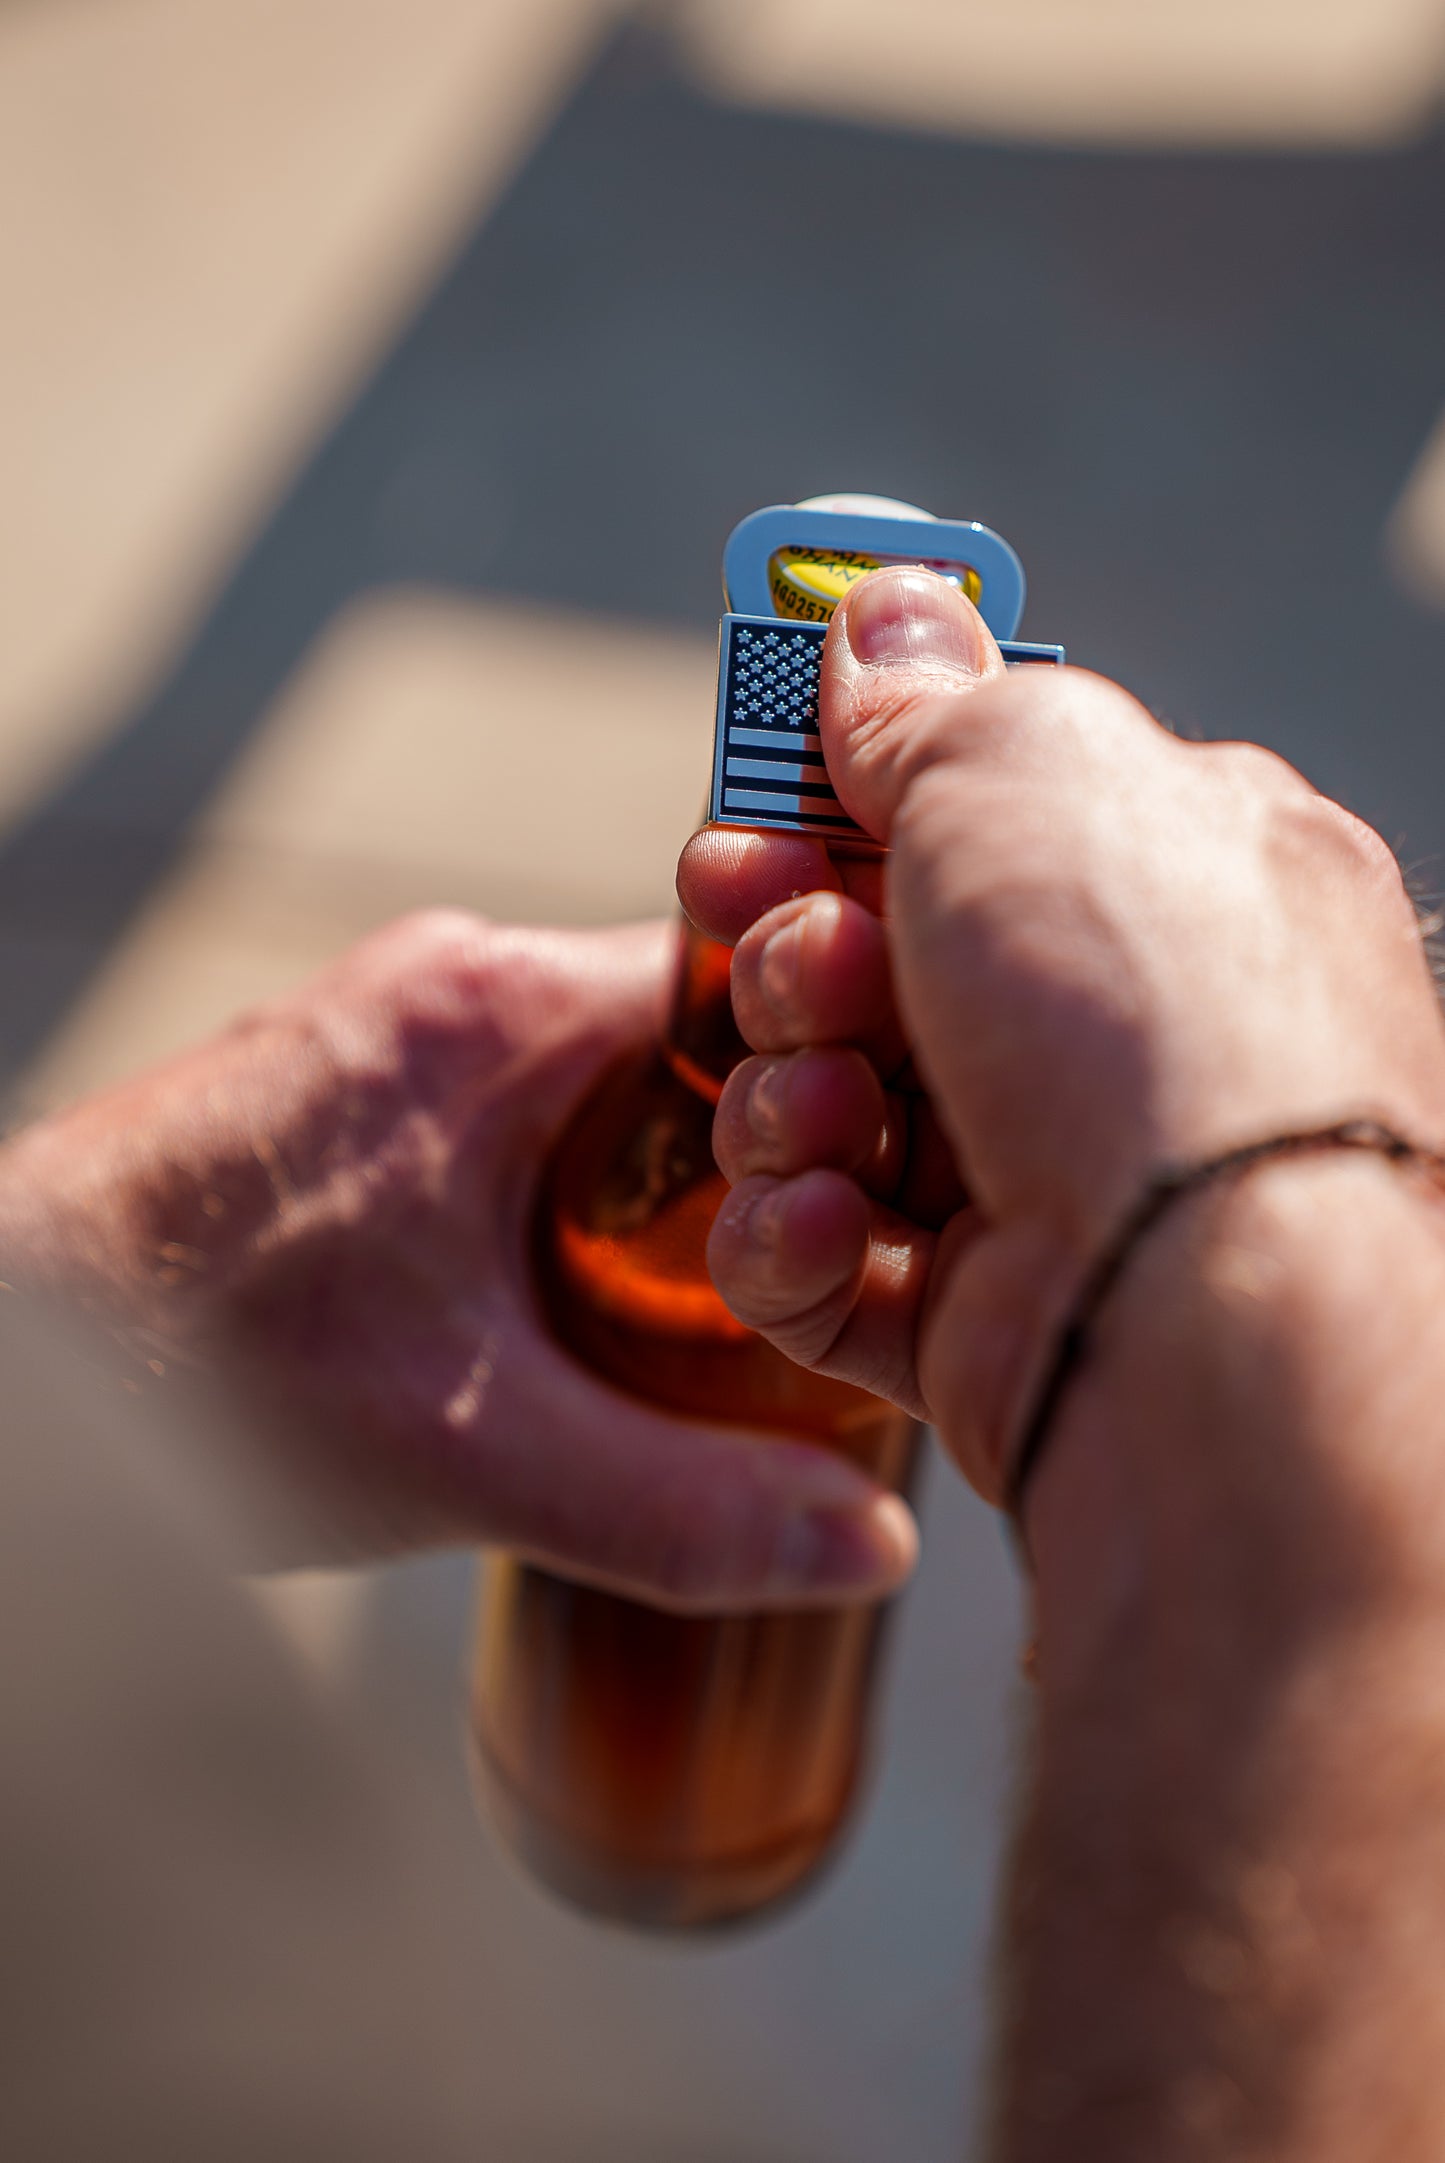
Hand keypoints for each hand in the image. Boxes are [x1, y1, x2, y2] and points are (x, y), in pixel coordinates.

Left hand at [0, 911, 914, 1607]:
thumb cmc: (187, 1362)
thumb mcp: (467, 1454)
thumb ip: (681, 1504)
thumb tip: (860, 1546)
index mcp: (496, 1013)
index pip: (750, 973)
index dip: (842, 1069)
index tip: (887, 1176)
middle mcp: (450, 986)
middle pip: (692, 1030)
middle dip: (768, 1143)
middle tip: (825, 1267)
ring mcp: (396, 1033)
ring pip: (608, 1073)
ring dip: (672, 1174)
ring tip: (723, 1306)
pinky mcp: (357, 1095)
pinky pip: (527, 1107)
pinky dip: (583, 1189)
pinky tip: (592, 1305)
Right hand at [679, 567, 1444, 1502]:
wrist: (1210, 1306)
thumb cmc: (1150, 1003)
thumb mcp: (1027, 766)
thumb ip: (937, 698)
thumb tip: (884, 614)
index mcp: (1171, 874)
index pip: (973, 818)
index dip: (841, 804)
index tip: (753, 804)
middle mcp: (1118, 1032)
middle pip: (875, 967)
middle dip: (793, 955)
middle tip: (799, 960)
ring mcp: (1052, 1183)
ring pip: (829, 1115)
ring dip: (786, 1096)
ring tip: (827, 1106)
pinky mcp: (986, 1325)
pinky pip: (827, 1268)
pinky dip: (791, 1239)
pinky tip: (823, 1217)